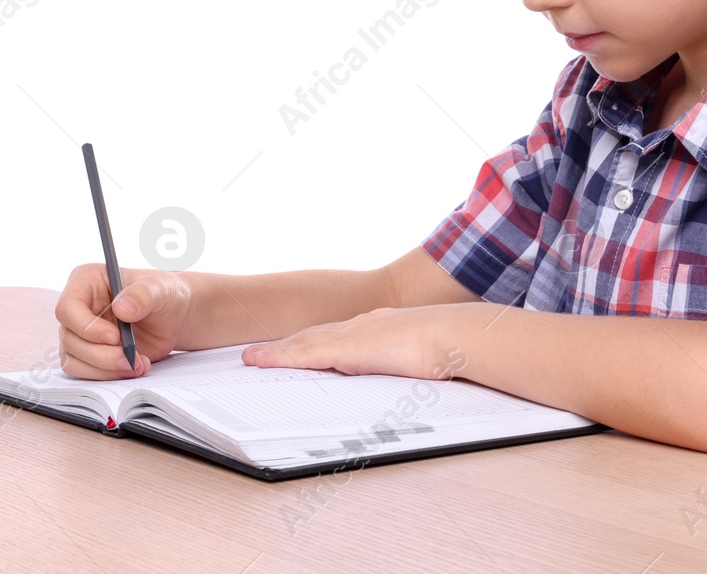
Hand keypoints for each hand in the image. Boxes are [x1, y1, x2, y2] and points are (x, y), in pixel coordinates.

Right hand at [54, 264, 191, 379]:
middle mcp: (77, 308)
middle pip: (69, 339)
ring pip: (73, 360)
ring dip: (105, 368)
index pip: (68, 308)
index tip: (115, 337)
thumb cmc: (163, 294)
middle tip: (129, 358)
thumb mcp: (160, 289)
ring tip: (137, 364)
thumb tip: (120, 308)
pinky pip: (83, 372)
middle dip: (101, 355)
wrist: (173, 317)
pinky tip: (133, 368)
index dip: (87, 327)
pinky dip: (108, 375)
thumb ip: (142, 295)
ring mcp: (79, 333)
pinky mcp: (87, 354)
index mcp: (86, 281)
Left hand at [239, 305, 466, 380]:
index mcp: (377, 329)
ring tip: (251, 359)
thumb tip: (415, 379)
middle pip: (313, 336)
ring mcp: (351, 335)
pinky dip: (278, 357)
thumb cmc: (448, 348)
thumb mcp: (422, 360)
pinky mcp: (344, 347)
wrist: (456, 336)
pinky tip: (258, 361)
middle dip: (286, 345)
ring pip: (302, 342)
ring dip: (276, 351)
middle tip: (258, 354)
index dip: (311, 343)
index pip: (335, 336)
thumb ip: (408, 365)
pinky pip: (302, 353)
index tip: (292, 350)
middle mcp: (360, 326)